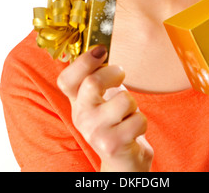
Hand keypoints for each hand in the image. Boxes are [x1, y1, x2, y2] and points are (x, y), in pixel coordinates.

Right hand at [57, 45, 152, 171]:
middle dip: (114, 72)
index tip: (101, 50)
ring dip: (133, 104)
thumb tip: (99, 46)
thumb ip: (97, 77)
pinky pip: (138, 119)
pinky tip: (132, 130)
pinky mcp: (112, 144)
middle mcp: (81, 117)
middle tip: (120, 75)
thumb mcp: (102, 99)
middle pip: (93, 82)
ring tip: (127, 114)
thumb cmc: (115, 123)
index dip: (83, 61)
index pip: (66, 79)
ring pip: (123, 100)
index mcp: (76, 102)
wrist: (123, 161)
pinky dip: (142, 122)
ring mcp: (95, 132)